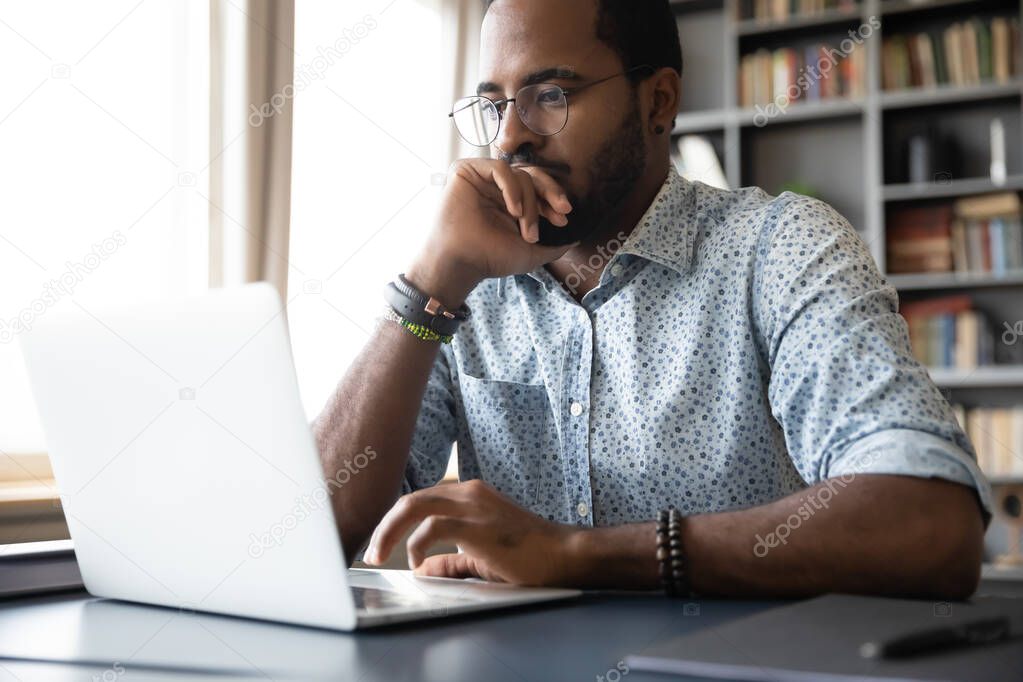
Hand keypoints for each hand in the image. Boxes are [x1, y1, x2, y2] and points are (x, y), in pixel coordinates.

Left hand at [362, 479, 578, 585]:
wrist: (563, 556)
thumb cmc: (529, 556)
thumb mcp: (481, 557)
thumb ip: (451, 561)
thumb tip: (423, 570)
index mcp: (469, 495)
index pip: (421, 500)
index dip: (395, 522)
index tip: (381, 544)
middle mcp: (468, 492)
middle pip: (410, 500)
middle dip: (383, 526)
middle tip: (370, 552)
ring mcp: (472, 505)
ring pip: (413, 505)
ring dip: (389, 532)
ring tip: (379, 555)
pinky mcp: (476, 523)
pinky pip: (432, 526)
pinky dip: (416, 543)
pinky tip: (416, 561)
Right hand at [406, 159, 576, 306]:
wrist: (462, 262)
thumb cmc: (491, 258)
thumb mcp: (532, 253)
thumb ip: (555, 244)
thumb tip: (577, 236)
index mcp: (511, 202)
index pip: (539, 189)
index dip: (554, 200)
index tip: (564, 218)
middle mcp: (498, 188)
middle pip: (533, 176)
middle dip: (551, 193)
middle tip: (562, 210)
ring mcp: (483, 178)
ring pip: (520, 175)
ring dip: (529, 203)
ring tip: (526, 229)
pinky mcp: (467, 171)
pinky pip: (500, 168)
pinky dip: (512, 188)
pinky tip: (513, 210)